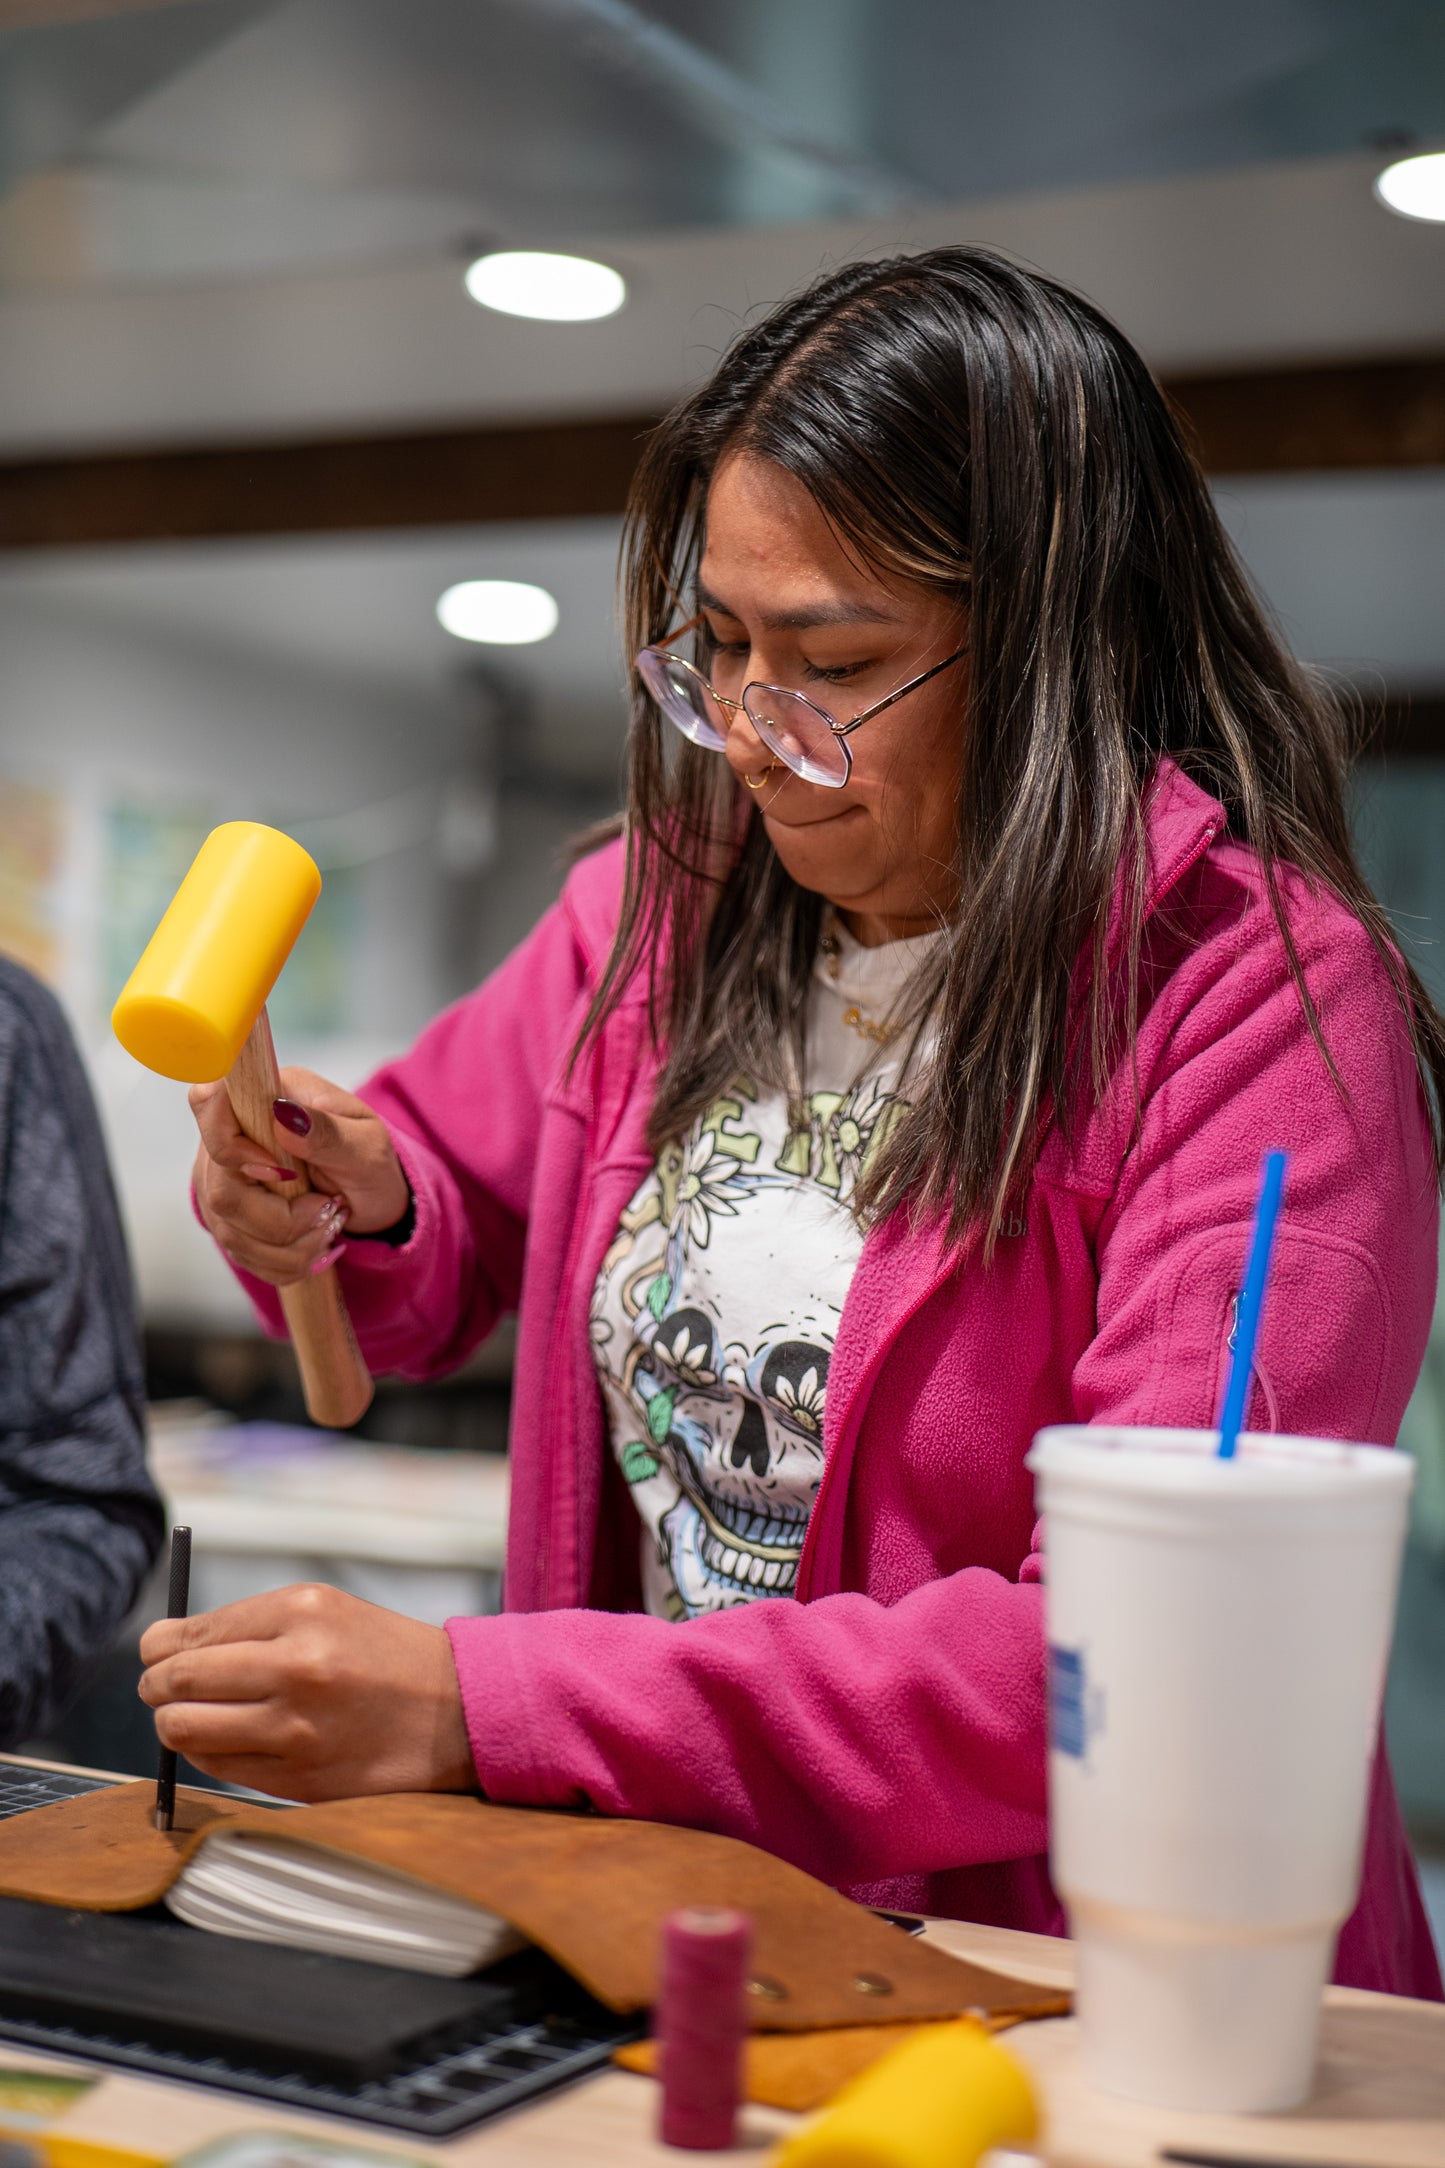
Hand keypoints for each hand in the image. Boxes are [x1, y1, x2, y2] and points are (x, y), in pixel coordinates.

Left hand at [138, 1584, 476, 1801]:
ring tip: (194, 1715)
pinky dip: (209, 1752)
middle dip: (157, 1687)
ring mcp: (296, 1729)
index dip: (160, 1647)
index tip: (158, 1653)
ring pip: (184, 1730)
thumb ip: (247, 1624)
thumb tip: (163, 1649)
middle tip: (162, 1688)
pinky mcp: (298, 1778)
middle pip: (176, 1683)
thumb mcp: (325, 1610)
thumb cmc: (381, 1654)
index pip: (189, 1635)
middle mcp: (296, 1668)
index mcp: (302, 1612)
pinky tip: (232, 1738)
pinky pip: (217, 1767)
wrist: (457, 1712)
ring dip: (175, 1723)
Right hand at [191, 1066, 409, 1286]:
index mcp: (266, 1097)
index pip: (209, 1103)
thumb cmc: (369, 1161)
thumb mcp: (366, 1143)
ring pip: (229, 1230)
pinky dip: (286, 1261)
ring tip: (328, 1226)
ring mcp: (223, 1179)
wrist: (371, 1199)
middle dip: (281, 1219)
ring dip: (290, 1246)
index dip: (231, 1146)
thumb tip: (283, 1116)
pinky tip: (314, 1245)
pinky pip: (242, 1254)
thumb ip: (327, 1131)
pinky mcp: (228, 1218)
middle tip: (327, 1209)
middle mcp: (233, 1136)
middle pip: (220, 1189)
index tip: (280, 1172)